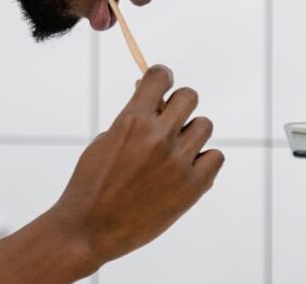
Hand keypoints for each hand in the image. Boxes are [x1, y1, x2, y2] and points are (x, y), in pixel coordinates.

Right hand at [48, 64, 224, 266]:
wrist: (90, 229)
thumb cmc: (92, 183)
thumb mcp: (105, 140)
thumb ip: (132, 117)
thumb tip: (152, 98)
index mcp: (133, 120)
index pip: (160, 76)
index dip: (160, 76)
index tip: (160, 84)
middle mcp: (158, 137)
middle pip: (189, 97)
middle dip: (177, 104)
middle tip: (168, 119)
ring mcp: (178, 162)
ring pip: (204, 125)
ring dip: (190, 133)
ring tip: (173, 150)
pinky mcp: (192, 187)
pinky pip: (215, 157)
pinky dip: (203, 160)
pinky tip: (185, 169)